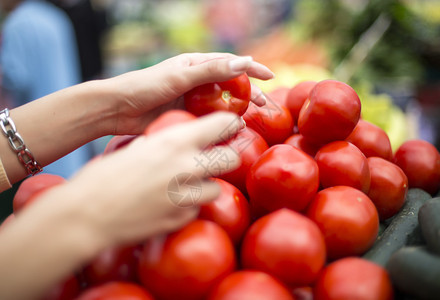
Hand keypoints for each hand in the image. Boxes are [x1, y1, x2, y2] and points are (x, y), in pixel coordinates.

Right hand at [63, 112, 241, 246]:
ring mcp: (185, 196)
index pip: (221, 125)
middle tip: (215, 160)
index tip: (231, 128)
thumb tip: (175, 141)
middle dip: (226, 158)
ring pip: (216, 189)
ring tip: (186, 187)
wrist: (86, 214)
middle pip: (230, 159)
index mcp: (174, 142)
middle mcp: (186, 167)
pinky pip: (195, 210)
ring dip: (205, 187)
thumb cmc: (103, 177)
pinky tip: (168, 204)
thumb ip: (162, 144)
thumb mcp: (136, 148)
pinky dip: (187, 207)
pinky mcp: (180, 219)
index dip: (229, 125)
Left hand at [107, 53, 273, 134]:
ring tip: (251, 119)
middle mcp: (195, 80)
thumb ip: (211, 71)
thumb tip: (243, 63)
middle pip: (229, 85)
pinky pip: (208, 118)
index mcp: (195, 64)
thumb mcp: (181, 76)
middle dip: (248, 93)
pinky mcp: (185, 115)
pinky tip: (229, 130)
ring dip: (236, 110)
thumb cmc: (146, 86)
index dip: (251, 68)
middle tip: (264, 104)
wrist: (119, 108)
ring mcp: (191, 99)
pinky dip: (220, 123)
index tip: (269, 76)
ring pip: (220, 104)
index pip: (229, 63)